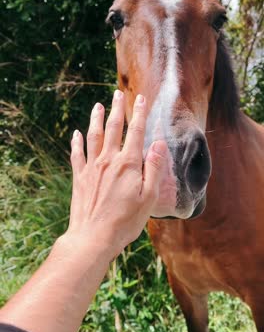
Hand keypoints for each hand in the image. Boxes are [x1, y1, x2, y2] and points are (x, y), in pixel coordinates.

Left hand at [67, 90, 166, 258]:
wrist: (93, 237)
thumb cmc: (125, 221)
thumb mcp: (149, 198)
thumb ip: (154, 169)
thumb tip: (158, 144)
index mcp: (128, 165)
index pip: (136, 132)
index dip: (140, 114)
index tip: (141, 99)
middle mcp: (108, 161)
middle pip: (113, 128)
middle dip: (117, 109)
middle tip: (118, 94)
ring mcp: (91, 168)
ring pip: (93, 136)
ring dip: (96, 119)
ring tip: (98, 105)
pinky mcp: (79, 178)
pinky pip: (77, 154)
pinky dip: (77, 142)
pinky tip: (77, 133)